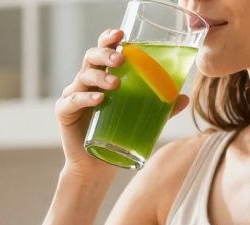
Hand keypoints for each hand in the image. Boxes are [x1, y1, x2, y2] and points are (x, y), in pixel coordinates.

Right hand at [56, 27, 189, 175]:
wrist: (97, 166)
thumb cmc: (117, 136)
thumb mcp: (142, 119)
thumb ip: (161, 108)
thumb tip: (185, 98)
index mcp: (102, 77)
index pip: (103, 50)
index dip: (109, 39)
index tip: (122, 33)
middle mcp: (86, 83)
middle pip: (91, 58)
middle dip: (105, 53)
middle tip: (121, 59)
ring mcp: (73, 96)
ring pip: (83, 77)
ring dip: (100, 77)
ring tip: (115, 84)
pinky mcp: (64, 113)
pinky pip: (71, 101)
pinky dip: (84, 98)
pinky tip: (98, 100)